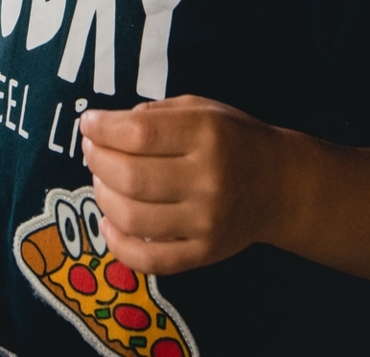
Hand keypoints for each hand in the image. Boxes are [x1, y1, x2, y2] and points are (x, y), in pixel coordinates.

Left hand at [80, 96, 290, 275]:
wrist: (281, 185)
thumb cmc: (233, 139)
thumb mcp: (201, 109)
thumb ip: (155, 114)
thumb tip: (106, 128)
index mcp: (206, 134)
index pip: (139, 134)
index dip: (103, 129)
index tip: (88, 123)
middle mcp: (207, 179)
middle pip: (130, 176)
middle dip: (97, 160)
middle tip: (91, 150)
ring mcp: (206, 222)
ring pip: (133, 217)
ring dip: (102, 196)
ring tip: (102, 180)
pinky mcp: (204, 253)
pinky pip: (150, 260)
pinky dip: (118, 244)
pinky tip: (109, 223)